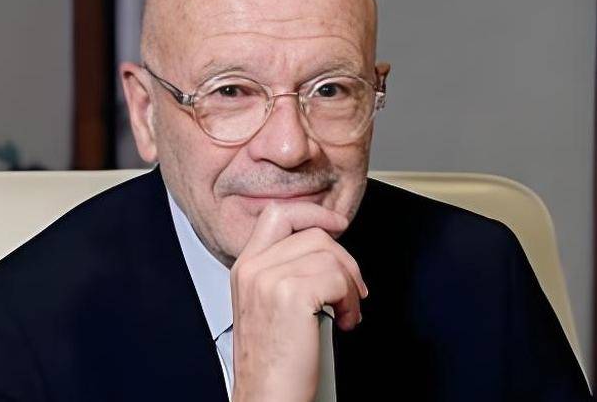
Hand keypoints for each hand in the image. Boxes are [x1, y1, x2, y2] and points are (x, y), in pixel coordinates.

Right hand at [230, 202, 367, 401]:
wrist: (265, 398)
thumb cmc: (271, 362)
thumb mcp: (267, 305)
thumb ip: (284, 272)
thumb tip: (324, 252)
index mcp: (246, 266)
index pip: (278, 213)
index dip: (313, 212)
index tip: (336, 224)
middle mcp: (253, 268)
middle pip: (313, 232)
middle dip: (344, 259)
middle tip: (351, 288)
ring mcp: (269, 279)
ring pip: (330, 254)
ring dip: (349, 284)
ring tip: (345, 311)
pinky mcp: (292, 294)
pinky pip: (337, 279)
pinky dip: (350, 301)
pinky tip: (344, 322)